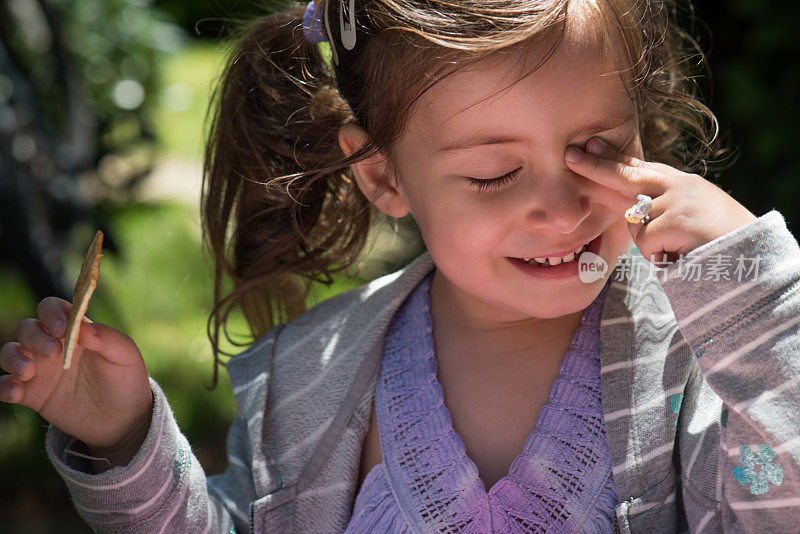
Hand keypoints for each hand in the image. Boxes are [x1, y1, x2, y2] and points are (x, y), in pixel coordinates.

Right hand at [0, 297, 152, 454]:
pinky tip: (16, 393)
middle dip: (34, 337)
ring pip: (10, 352)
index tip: (62, 328)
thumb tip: (83, 328)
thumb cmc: (125, 380)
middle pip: (28, 328)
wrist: (122, 419)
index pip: (52, 308)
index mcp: (75, 331)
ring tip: (28, 372)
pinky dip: (4, 386)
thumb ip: (107, 338)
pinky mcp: (31, 394)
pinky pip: (5, 385)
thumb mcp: (126, 356)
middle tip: (52, 353)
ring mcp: (40, 370)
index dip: (52, 313)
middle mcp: (53, 345)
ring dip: (13, 358)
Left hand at [565, 136, 757, 263]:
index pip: (639, 168)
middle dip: (595, 167)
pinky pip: (645, 242)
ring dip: (650, 242)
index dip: (612, 158)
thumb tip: (623, 204)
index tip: (589, 145)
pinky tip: (682, 253)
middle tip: (568, 156)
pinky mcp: (676, 220)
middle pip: (627, 175)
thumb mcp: (686, 213)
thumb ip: (658, 204)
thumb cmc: (715, 239)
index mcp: (679, 182)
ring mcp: (677, 200)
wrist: (751, 255)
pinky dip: (659, 255)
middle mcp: (677, 185)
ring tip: (680, 246)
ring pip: (635, 222)